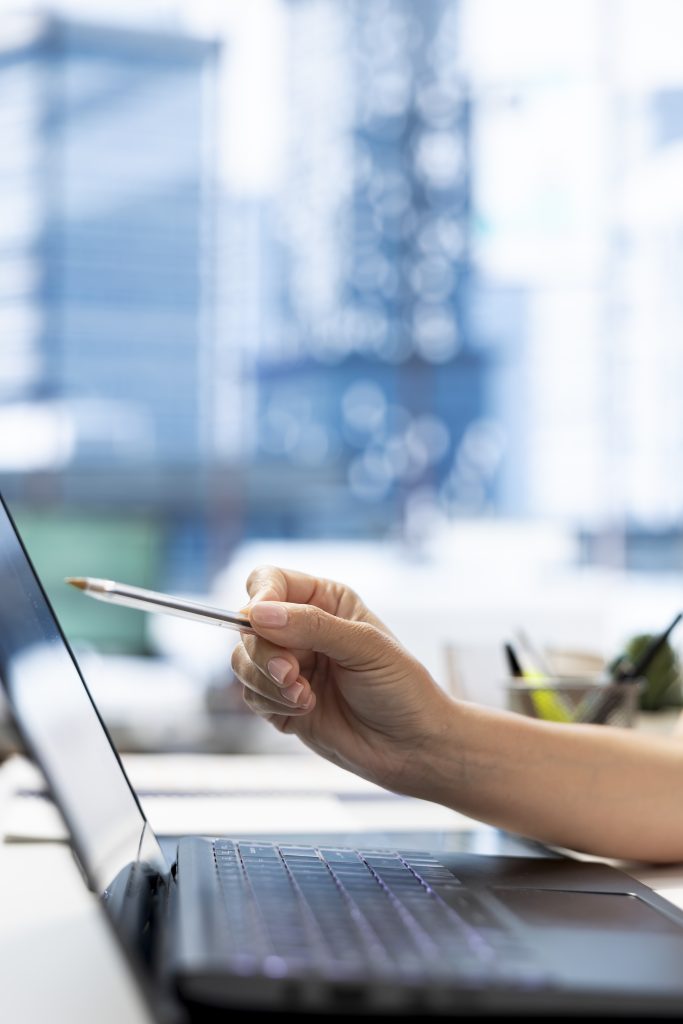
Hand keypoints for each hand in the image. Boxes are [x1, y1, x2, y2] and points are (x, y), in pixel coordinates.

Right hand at [231, 565, 452, 793]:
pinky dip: (272, 704)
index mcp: (325, 601)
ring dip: (267, 682)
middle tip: (291, 674)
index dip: (260, 598)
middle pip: (249, 626)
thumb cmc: (402, 689)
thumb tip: (259, 613)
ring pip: (243, 662)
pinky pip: (251, 695)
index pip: (270, 582)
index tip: (261, 621)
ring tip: (303, 697)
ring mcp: (289, 667)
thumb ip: (312, 626)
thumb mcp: (365, 647)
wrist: (413, 747)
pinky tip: (305, 710)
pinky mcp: (281, 703)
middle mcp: (302, 630)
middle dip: (264, 653)